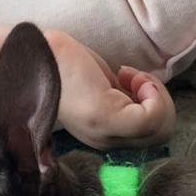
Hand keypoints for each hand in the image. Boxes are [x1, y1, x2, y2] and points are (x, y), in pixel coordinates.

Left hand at [45, 29, 175, 149]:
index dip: (154, 107)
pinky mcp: (104, 118)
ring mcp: (104, 132)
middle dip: (161, 101)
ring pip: (162, 129)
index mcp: (103, 135)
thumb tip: (151, 99)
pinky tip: (131, 77)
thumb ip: (124, 99)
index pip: (151, 139)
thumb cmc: (66, 63)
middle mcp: (104, 141)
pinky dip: (153, 94)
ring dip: (158, 96)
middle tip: (136, 79)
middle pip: (162, 135)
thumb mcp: (104, 87)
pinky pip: (152, 119)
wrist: (34, 54)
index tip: (131, 82)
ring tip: (134, 77)